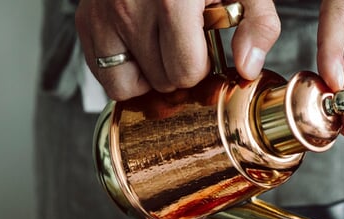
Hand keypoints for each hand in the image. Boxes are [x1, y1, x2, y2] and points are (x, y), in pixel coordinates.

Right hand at [76, 0, 280, 101]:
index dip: (202, 65)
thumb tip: (247, 67)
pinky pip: (99, 70)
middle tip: (185, 38)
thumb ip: (257, 22)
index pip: (185, 72)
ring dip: (148, 73)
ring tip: (162, 46)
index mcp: (171, 1)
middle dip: (178, 68)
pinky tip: (140, 46)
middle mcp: (129, 9)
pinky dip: (121, 67)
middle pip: (160, 81)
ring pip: (124, 84)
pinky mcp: (86, 18)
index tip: (205, 45)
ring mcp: (102, 15)